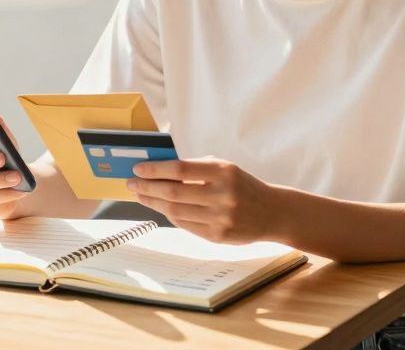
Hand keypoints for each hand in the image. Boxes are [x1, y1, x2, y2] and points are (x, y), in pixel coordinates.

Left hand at [128, 157, 277, 243]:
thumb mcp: (225, 169)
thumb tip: (158, 171)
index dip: (155, 170)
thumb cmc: (242, 186)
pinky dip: (170, 215)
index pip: (180, 169)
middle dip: (147, 187)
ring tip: (141, 196)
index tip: (138, 169)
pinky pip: (185, 225)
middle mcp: (222, 195)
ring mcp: (220, 218)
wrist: (272, 212)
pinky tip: (160, 208)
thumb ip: (196, 169)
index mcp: (223, 171)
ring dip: (153, 203)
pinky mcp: (218, 236)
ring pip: (175, 211)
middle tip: (131, 184)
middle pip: (173, 192)